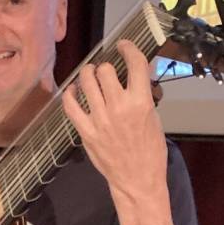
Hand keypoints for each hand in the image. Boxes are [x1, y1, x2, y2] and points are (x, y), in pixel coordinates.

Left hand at [61, 40, 167, 203]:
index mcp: (141, 102)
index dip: (128, 48)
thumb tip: (138, 73)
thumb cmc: (150, 150)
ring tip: (89, 75)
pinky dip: (70, 94)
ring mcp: (100, 120)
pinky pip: (71, 106)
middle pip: (106, 70)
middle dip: (105, 66)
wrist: (137, 178)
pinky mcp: (86, 132)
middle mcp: (119, 108)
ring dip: (87, 74)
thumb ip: (144, 94)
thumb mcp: (154, 118)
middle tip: (105, 70)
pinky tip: (73, 90)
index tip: (123, 46)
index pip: (135, 63)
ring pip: (87, 82)